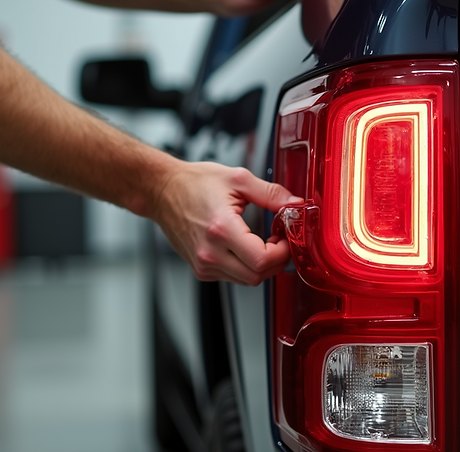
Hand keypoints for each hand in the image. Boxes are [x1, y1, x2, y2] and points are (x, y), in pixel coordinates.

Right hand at [152, 161, 302, 285]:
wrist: (163, 191)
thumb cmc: (195, 183)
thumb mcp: (238, 179)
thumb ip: (271, 193)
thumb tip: (295, 204)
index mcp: (221, 229)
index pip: (262, 260)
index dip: (282, 252)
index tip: (286, 237)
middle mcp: (210, 252)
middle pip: (257, 276)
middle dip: (277, 261)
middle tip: (280, 241)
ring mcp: (204, 264)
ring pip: (247, 280)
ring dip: (262, 265)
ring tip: (264, 242)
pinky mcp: (201, 269)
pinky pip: (234, 277)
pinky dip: (246, 266)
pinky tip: (247, 246)